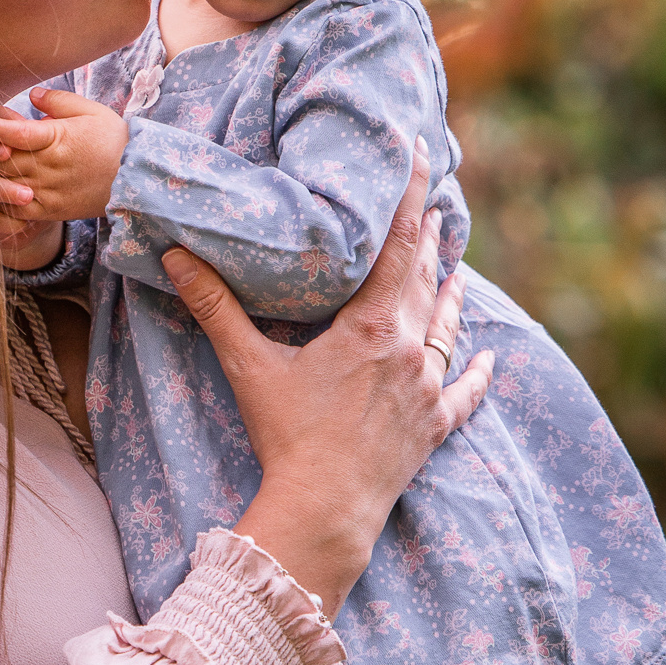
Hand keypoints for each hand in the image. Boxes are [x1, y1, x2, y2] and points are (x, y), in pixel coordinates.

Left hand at [0, 88, 128, 221]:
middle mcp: (49, 168)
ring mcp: (47, 192)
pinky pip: (15, 210)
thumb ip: (58, 101)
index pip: (17, 133)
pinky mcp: (49, 211)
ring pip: (5, 185)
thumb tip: (31, 96)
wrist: (135, 180)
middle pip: (4, 159)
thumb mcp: (91, 111)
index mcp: (58, 140)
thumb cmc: (113, 141)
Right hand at [160, 139, 493, 615]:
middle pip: (426, 280)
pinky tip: (490, 360)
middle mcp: (410, 349)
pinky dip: (478, 375)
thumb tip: (174, 255)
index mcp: (373, 326)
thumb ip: (215, 307)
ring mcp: (427, 389)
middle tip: (438, 204)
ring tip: (458, 264)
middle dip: (430, 239)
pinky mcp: (432, 428)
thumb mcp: (249, 366)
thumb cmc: (287, 437)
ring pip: (448, 329)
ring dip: (452, 294)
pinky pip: (464, 394)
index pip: (398, 243)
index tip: (420, 154)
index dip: (410, 195)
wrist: (324, 510)